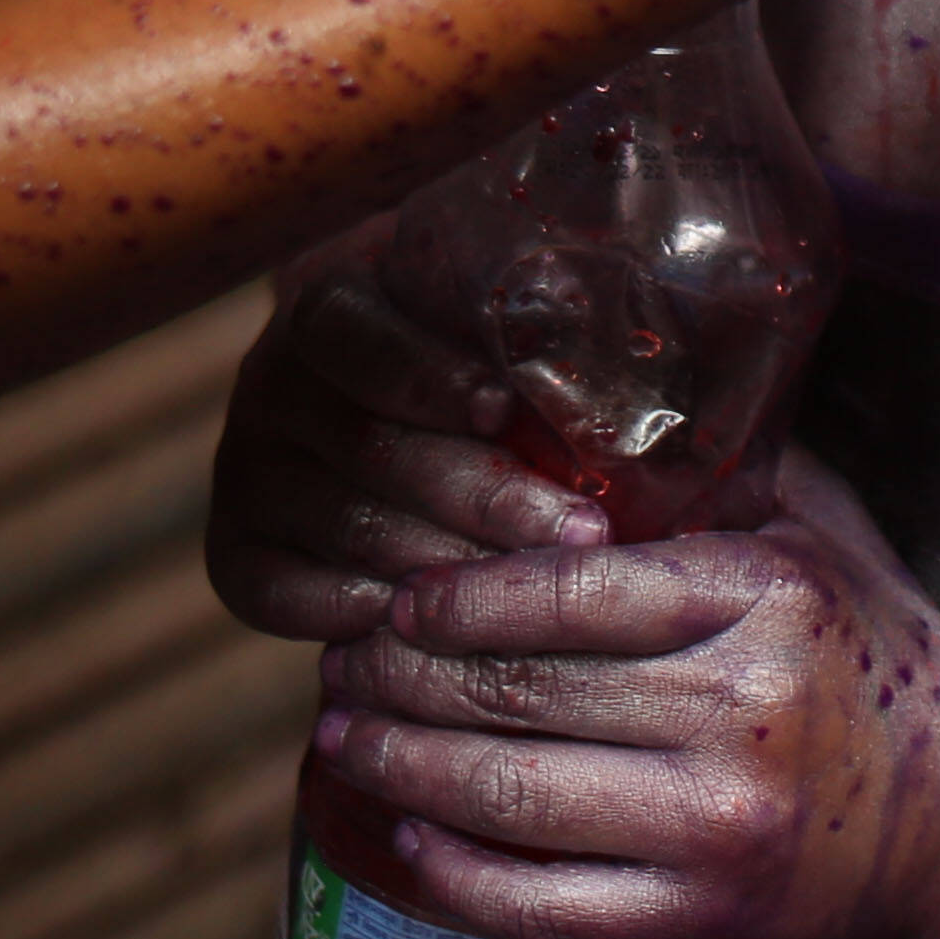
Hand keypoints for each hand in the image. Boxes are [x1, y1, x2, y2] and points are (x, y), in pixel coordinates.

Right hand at [207, 228, 617, 642]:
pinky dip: (353, 613)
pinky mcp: (233, 552)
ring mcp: (244, 471)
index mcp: (329, 311)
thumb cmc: (483, 372)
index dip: (426, 375)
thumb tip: (705, 337)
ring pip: (340, 523)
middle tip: (582, 533)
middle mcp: (270, 386)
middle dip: (481, 494)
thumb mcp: (502, 329)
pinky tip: (431, 627)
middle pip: (366, 444)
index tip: (503, 409)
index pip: (357, 337)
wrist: (387, 440)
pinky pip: (277, 594)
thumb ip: (561, 335)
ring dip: (441, 564)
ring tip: (536, 592)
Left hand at [309, 449, 939, 938]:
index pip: (572, 591)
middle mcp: (741, 710)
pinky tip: (402, 831)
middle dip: (403, 678)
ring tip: (341, 740)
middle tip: (339, 664)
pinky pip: (542, 903)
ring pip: (512, 793)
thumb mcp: (822, 540)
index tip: (395, 596)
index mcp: (765, 598)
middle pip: (522, 690)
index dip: (460, 596)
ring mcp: (718, 825)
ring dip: (402, 764)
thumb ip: (718, 478)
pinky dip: (456, 870)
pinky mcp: (701, 919)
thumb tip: (582, 413)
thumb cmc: (880, 656)